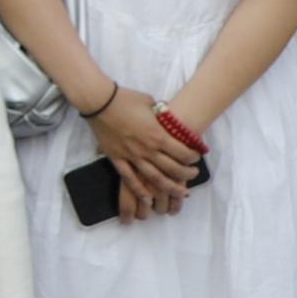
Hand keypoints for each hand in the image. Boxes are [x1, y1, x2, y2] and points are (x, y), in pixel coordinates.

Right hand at [87, 87, 201, 213]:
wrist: (99, 101)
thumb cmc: (126, 99)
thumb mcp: (150, 103)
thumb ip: (160, 115)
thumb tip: (166, 118)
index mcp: (158, 135)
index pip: (182, 153)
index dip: (193, 157)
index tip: (196, 157)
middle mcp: (147, 150)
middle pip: (172, 169)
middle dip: (186, 173)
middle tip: (192, 174)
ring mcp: (131, 156)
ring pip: (154, 178)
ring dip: (169, 187)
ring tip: (180, 192)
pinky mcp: (116, 159)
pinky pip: (129, 178)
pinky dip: (139, 190)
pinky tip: (148, 199)